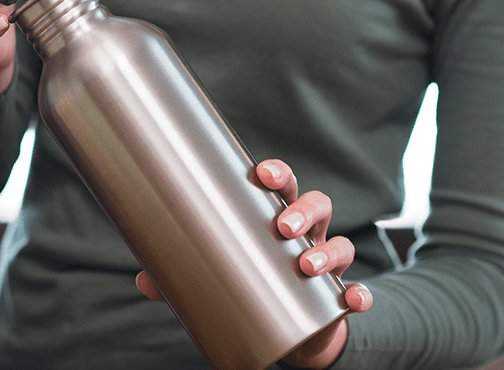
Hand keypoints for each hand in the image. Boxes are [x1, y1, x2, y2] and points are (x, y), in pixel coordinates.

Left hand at [135, 158, 372, 368]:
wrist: (288, 330)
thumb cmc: (250, 284)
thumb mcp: (216, 276)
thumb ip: (182, 276)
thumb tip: (144, 280)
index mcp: (274, 218)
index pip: (280, 185)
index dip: (276, 173)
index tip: (262, 172)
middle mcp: (307, 234)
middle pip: (316, 204)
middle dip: (302, 210)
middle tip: (283, 226)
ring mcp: (327, 264)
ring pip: (340, 242)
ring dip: (327, 251)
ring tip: (306, 265)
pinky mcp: (338, 298)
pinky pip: (359, 291)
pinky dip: (359, 294)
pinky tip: (351, 299)